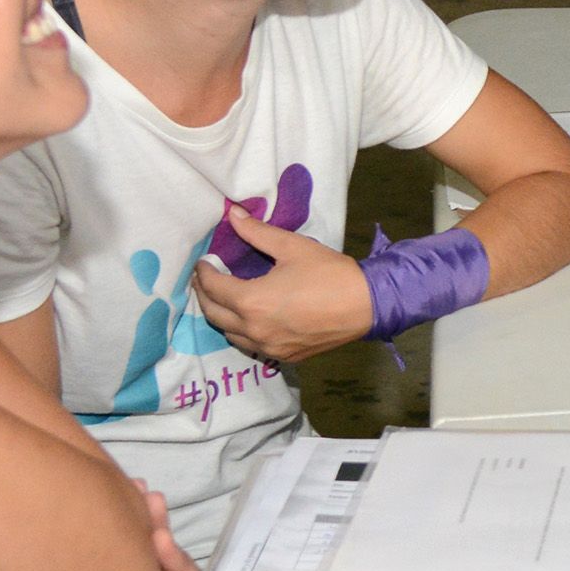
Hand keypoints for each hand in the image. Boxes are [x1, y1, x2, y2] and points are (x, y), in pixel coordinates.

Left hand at [189, 207, 370, 363]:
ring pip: (230, 334)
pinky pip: (251, 345)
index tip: (203, 262)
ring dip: (221, 316)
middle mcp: (254, 329)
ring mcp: (269, 346)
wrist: (366, 305)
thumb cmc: (329, 273)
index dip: (204, 273)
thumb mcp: (291, 247)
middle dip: (204, 295)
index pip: (213, 288)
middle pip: (214, 315)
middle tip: (205, 279)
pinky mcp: (284, 356)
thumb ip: (257, 232)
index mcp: (252, 301)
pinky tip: (250, 318)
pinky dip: (242, 331)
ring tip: (224, 298)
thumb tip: (233, 215)